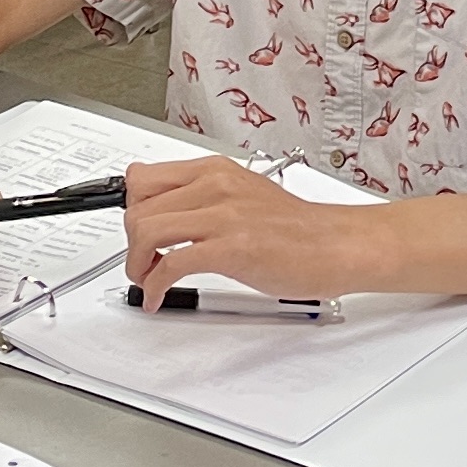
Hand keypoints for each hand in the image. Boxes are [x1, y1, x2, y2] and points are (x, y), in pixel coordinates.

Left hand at [121, 155, 377, 301]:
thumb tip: (164, 208)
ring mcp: (223, 215)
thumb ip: (203, 197)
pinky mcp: (232, 247)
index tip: (134, 233)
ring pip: (146, 231)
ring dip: (137, 265)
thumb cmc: (296, 228)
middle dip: (130, 242)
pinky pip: (171, 264)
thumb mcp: (242, 196)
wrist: (336, 244)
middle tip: (144, 263)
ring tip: (149, 280)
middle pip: (137, 206)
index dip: (130, 210)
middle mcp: (215, 185)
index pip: (142, 178)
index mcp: (215, 170)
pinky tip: (159, 296)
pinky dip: (155, 286)